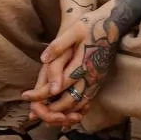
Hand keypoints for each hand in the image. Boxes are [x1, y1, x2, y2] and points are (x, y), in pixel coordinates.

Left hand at [23, 0, 118, 126]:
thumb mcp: (74, 30)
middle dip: (51, 109)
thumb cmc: (91, 26)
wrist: (114, 24)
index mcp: (82, 64)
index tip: (26, 96)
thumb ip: (59, 45)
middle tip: (34, 111)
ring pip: (80, 105)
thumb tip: (43, 59)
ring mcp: (96, 80)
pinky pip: (87, 101)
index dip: (42, 93)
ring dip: (63, 113)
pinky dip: (75, 110)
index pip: (59, 85)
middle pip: (69, 101)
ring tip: (45, 115)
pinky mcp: (99, 81)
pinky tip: (65, 112)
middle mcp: (90, 76)